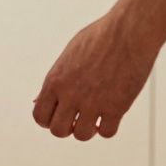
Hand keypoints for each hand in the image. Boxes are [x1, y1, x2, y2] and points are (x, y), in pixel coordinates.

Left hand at [33, 13, 158, 140]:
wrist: (128, 31)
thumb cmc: (99, 38)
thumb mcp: (68, 56)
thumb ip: (54, 81)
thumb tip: (37, 100)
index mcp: (55, 81)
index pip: (40, 116)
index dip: (49, 120)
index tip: (61, 115)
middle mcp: (70, 95)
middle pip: (58, 131)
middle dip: (67, 128)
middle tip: (79, 118)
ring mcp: (93, 102)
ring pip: (82, 135)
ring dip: (88, 130)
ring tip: (96, 117)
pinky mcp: (116, 106)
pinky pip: (107, 132)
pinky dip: (109, 127)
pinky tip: (112, 114)